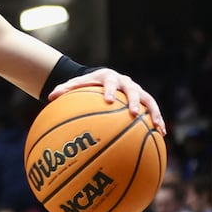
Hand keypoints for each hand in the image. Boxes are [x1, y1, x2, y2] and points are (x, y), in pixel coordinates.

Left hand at [50, 68, 166, 136]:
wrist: (103, 78)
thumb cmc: (87, 84)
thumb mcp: (76, 84)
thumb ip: (64, 89)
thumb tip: (49, 97)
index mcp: (109, 77)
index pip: (110, 82)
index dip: (110, 90)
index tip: (108, 100)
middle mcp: (126, 82)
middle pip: (133, 90)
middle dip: (133, 101)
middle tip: (133, 112)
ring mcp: (136, 90)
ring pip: (149, 100)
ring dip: (154, 113)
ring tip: (157, 127)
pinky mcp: (143, 99)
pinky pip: (152, 110)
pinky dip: (157, 120)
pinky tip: (162, 134)